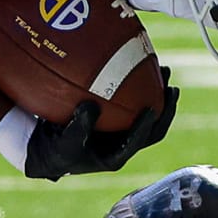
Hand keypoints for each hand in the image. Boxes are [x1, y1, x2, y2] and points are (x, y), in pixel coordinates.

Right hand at [22, 73, 179, 180]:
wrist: (46, 150)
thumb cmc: (55, 150)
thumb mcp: (64, 143)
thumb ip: (77, 128)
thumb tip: (91, 106)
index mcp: (115, 156)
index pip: (137, 141)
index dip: (147, 126)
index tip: (153, 108)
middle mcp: (123, 144)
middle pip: (153, 128)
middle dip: (166, 108)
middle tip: (171, 88)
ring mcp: (121, 131)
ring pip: (147, 113)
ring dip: (157, 94)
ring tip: (163, 71)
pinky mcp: (117, 119)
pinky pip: (132, 101)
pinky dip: (138, 85)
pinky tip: (137, 62)